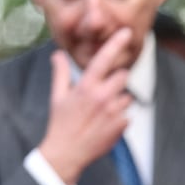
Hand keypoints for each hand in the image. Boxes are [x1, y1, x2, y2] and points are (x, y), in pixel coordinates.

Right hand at [38, 28, 133, 184]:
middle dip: (116, 80)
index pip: (104, 59)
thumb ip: (60, 73)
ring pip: (126, 96)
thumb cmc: (61, 123)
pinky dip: (119, 117)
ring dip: (118, 100)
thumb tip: (58, 54)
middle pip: (123, 76)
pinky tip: (105, 124)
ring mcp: (114, 111)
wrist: (68, 152)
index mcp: (86, 86)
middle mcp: (103, 96)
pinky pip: (127, 114)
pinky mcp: (122, 125)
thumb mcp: (58, 96)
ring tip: (102, 112)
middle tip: (103, 90)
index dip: (116, 43)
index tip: (126, 32)